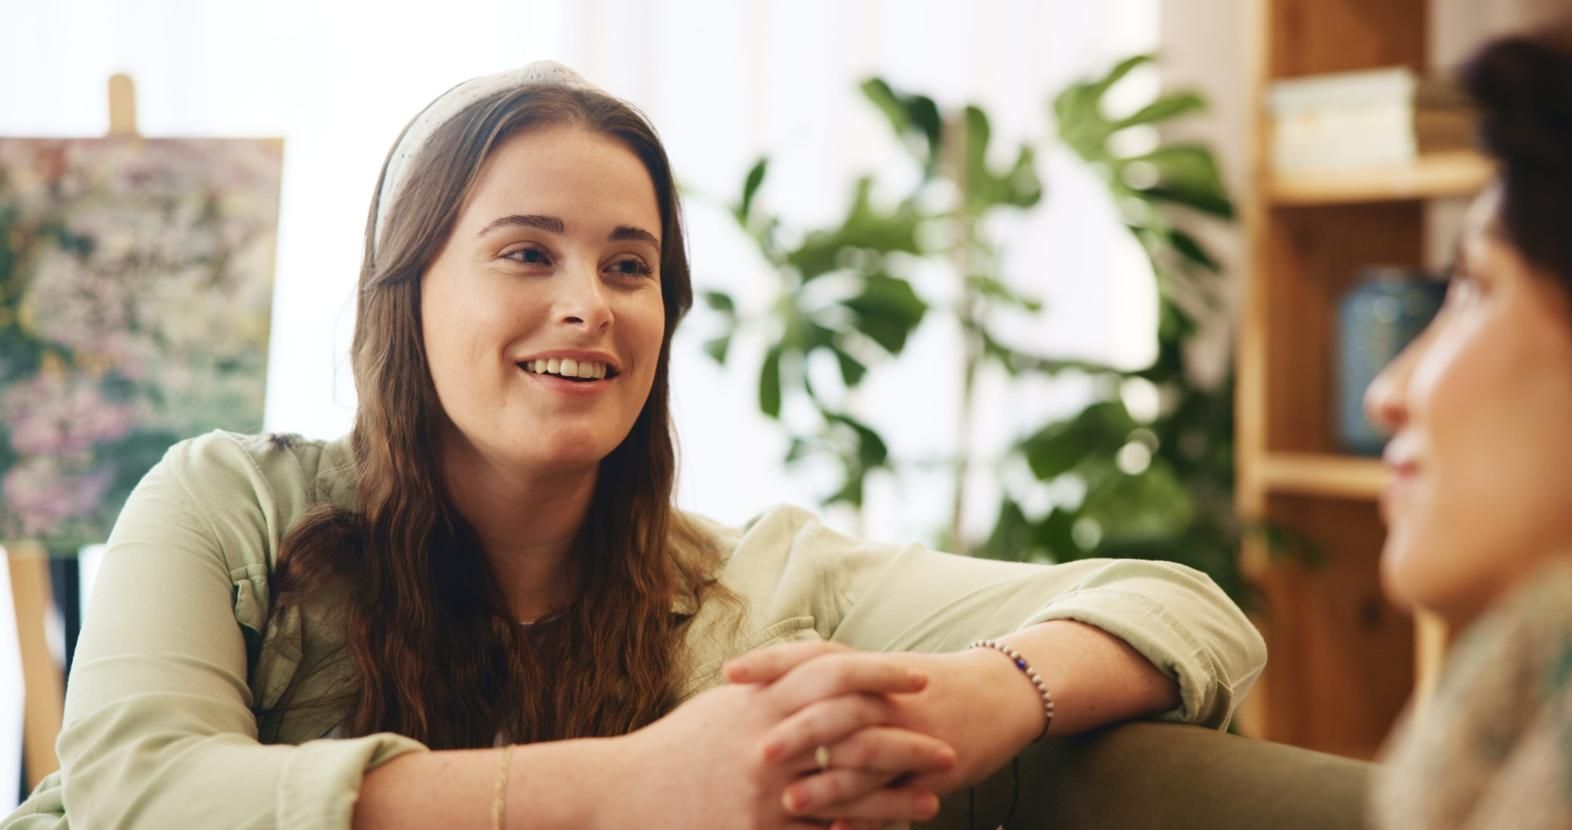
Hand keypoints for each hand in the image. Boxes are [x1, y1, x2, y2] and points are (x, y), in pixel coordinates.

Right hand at [613, 654, 952, 829]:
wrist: (621, 794)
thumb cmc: (676, 747)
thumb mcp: (724, 705)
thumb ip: (773, 684)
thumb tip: (821, 664)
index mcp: (761, 699)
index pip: (835, 672)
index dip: (882, 671)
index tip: (921, 675)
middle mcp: (767, 741)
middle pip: (854, 733)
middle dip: (906, 740)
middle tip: (948, 748)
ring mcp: (764, 791)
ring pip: (847, 792)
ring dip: (896, 798)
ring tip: (933, 800)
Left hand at [727, 643, 1043, 800]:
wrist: (1000, 693)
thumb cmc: (924, 686)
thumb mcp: (877, 672)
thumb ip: (827, 678)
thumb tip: (764, 686)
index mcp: (869, 669)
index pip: (813, 656)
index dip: (772, 662)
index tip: (729, 673)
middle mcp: (889, 697)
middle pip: (839, 707)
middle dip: (798, 730)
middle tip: (757, 750)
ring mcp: (913, 734)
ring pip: (869, 757)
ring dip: (829, 783)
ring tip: (790, 803)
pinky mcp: (935, 768)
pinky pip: (898, 796)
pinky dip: (868, 816)